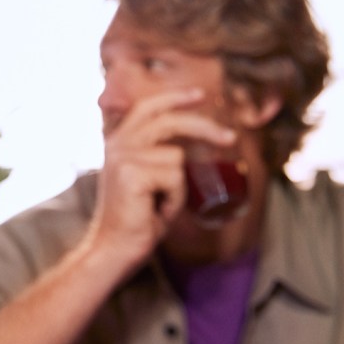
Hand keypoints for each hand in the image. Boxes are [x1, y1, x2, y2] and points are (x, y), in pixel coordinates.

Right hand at [90, 88, 235, 273]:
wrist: (113, 248)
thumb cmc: (135, 218)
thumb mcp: (144, 178)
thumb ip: (155, 155)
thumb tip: (186, 144)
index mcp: (117, 142)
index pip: (147, 108)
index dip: (174, 98)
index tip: (200, 95)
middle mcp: (117, 145)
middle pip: (168, 120)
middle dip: (203, 127)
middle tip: (230, 138)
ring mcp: (123, 157)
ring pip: (176, 158)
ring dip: (178, 187)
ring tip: (160, 204)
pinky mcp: (132, 174)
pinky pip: (175, 178)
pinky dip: (174, 199)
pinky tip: (157, 211)